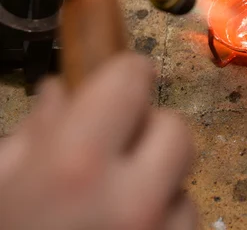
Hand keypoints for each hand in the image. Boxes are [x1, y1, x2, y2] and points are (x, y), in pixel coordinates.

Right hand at [0, 53, 195, 229]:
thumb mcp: (2, 183)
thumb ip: (33, 133)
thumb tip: (61, 92)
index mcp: (77, 165)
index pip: (131, 80)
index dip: (125, 73)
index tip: (122, 77)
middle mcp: (135, 198)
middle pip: (175, 127)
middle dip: (150, 129)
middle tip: (119, 147)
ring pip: (185, 175)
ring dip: (159, 176)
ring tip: (118, 200)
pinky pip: (187, 215)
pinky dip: (166, 215)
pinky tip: (132, 227)